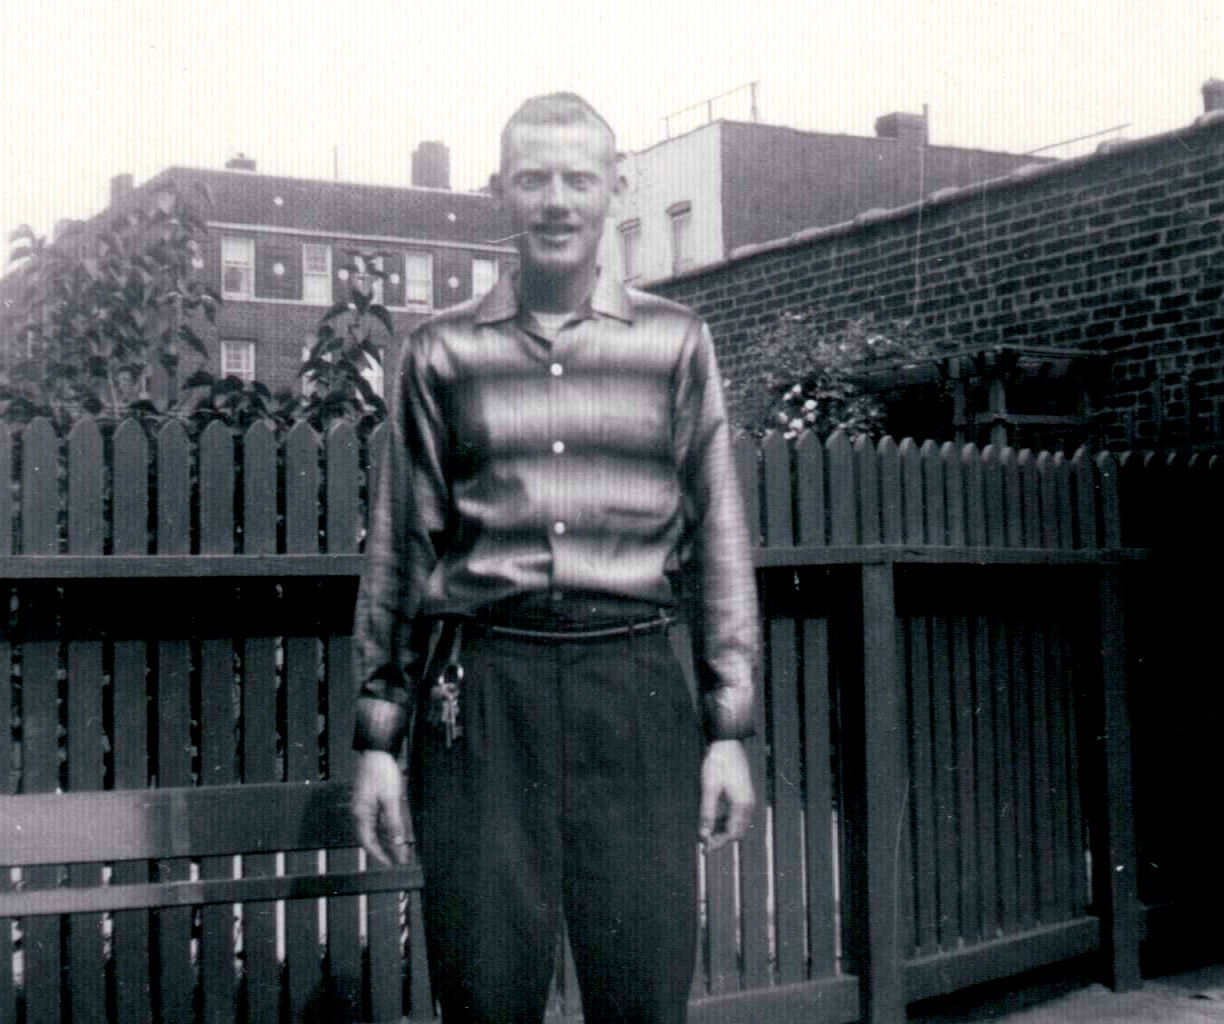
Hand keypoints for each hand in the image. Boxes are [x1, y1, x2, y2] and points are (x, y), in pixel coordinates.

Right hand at [352, 750, 409, 866]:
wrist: (376, 750)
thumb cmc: (382, 773)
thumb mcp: (391, 799)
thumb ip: (394, 822)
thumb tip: (397, 843)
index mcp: (361, 814)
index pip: (368, 842)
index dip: (379, 855)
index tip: (392, 864)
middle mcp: (360, 812)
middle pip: (371, 837)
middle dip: (385, 849)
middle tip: (399, 859)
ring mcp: (364, 806)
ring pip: (375, 828)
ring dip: (387, 838)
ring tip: (400, 848)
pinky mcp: (370, 800)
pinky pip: (377, 818)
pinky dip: (386, 827)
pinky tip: (395, 830)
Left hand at [699, 739, 754, 851]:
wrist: (728, 742)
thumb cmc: (717, 763)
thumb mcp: (709, 789)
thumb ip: (707, 813)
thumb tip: (704, 836)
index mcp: (742, 805)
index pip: (731, 834)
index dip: (717, 844)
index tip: (703, 849)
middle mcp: (749, 804)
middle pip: (737, 832)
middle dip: (721, 839)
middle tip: (703, 842)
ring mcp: (749, 799)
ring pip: (738, 824)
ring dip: (723, 830)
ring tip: (706, 830)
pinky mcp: (745, 793)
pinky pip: (738, 814)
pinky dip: (726, 820)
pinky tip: (713, 817)